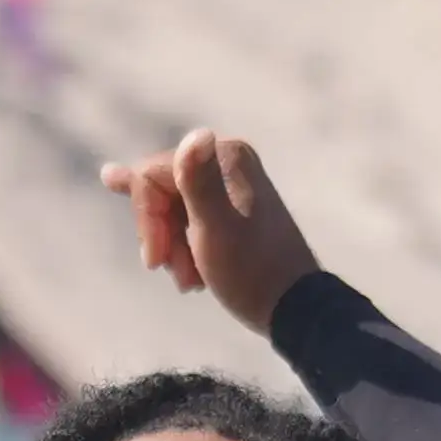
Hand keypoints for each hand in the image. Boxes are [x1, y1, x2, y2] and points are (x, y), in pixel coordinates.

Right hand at [100, 129, 323, 334]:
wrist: (293, 307)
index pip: (151, 174)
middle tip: (172, 271)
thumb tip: (199, 133)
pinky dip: (182, 246)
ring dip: (171, 248)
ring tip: (189, 280)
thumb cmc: (252, 271)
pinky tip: (188, 268)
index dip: (146, 218)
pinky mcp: (230, 210)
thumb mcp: (217, 229)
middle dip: (160, 235)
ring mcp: (228, 186)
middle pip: (160, 191)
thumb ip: (199, 183)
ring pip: (170, 209)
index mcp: (225, 157)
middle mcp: (226, 161)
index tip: (155, 261)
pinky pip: (187, 219)